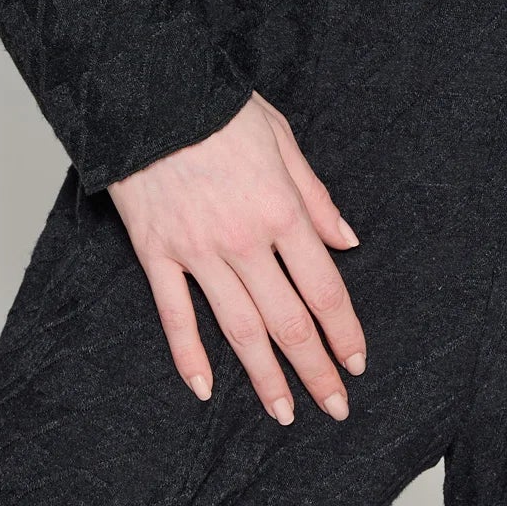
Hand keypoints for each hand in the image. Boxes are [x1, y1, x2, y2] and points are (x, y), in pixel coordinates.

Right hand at [108, 89, 367, 424]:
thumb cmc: (217, 108)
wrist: (149, 93)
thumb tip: (347, 240)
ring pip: (239, 328)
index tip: (357, 363)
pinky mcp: (157, 253)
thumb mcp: (281, 137)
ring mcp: (197, 251)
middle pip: (288, 320)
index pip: (323, 287)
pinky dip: (189, 356)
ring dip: (265, 377)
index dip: (344, 331)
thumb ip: (315, 195)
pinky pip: (176, 314)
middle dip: (316, 369)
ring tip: (285, 413)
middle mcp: (244, 240)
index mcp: (281, 209)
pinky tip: (204, 389)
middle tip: (335, 407)